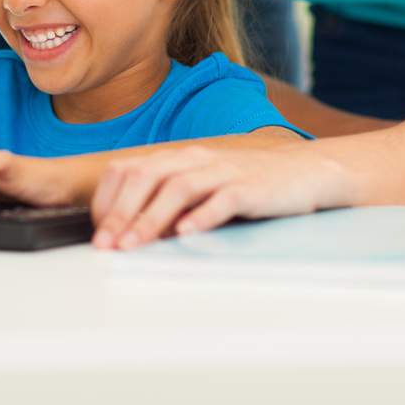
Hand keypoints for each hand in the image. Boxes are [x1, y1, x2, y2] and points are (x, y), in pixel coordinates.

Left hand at [89, 144, 351, 249]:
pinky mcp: (251, 186)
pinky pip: (223, 198)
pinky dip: (202, 216)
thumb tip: (130, 234)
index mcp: (177, 158)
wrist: (305, 172)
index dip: (107, 201)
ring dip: (151, 218)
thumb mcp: (201, 188)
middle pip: (145, 177)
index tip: (98, 232)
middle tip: (107, 245)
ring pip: (177, 188)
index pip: (126, 170)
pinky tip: (187, 233)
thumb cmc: (247, 184)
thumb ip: (168, 204)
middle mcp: (196, 159)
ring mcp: (224, 170)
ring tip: (134, 244)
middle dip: (120, 213)